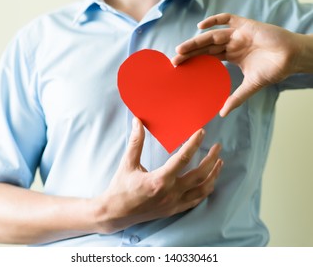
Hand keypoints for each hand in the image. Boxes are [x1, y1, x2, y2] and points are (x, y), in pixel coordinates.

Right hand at [98, 117, 222, 232]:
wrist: (116, 213)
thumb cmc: (121, 187)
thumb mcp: (127, 163)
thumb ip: (136, 142)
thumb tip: (138, 122)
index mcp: (159, 180)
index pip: (182, 159)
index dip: (194, 144)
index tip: (202, 132)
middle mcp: (170, 193)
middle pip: (199, 175)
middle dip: (211, 159)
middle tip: (218, 147)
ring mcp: (174, 203)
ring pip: (202, 190)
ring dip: (213, 176)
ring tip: (219, 163)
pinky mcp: (174, 210)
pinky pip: (196, 201)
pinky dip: (205, 190)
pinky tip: (209, 182)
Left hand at [172, 13, 303, 115]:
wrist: (293, 58)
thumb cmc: (274, 69)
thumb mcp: (251, 85)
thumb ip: (237, 98)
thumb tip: (223, 113)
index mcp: (232, 56)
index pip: (209, 57)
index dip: (195, 61)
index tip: (181, 68)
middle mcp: (233, 44)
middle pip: (206, 47)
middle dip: (190, 53)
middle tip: (175, 61)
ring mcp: (238, 34)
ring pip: (212, 36)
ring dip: (196, 41)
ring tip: (181, 50)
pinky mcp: (246, 25)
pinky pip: (228, 19)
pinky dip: (214, 20)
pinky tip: (200, 27)